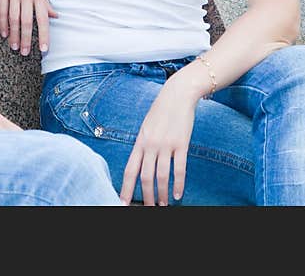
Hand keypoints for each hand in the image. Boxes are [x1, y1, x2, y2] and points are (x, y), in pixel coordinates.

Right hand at [0, 0, 57, 55]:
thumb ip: (46, 2)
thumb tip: (54, 16)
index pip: (42, 19)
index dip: (43, 35)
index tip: (44, 49)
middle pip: (26, 22)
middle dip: (26, 39)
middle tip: (25, 53)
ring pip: (13, 19)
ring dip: (14, 35)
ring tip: (14, 47)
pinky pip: (2, 10)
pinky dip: (2, 23)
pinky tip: (4, 33)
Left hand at [120, 79, 198, 205]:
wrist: (177, 95)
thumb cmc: (161, 112)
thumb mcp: (146, 128)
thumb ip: (143, 146)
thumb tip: (140, 165)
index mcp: (139, 142)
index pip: (130, 170)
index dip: (126, 188)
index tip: (123, 202)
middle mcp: (150, 145)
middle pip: (145, 177)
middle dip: (146, 196)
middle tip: (148, 208)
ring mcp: (166, 145)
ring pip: (162, 176)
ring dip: (162, 194)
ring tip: (163, 205)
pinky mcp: (181, 144)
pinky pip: (179, 169)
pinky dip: (179, 184)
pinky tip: (179, 194)